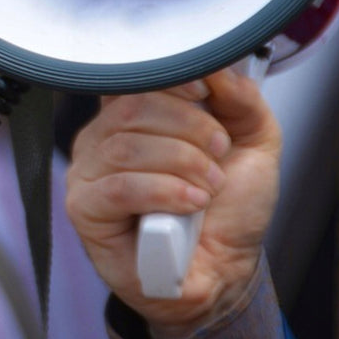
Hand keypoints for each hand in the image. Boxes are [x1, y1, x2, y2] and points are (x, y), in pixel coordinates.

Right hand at [65, 68, 280, 338]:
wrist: (225, 271)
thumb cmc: (228, 211)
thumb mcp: (254, 144)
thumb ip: (241, 100)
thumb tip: (218, 67)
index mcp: (134, 116)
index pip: (134, 78)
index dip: (169, 79)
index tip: (204, 93)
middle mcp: (103, 139)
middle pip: (132, 108)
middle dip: (190, 129)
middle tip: (218, 155)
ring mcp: (88, 173)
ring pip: (126, 147)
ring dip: (183, 164)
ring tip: (208, 188)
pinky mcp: (85, 210)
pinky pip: (119, 187)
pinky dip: (164, 192)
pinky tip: (191, 204)